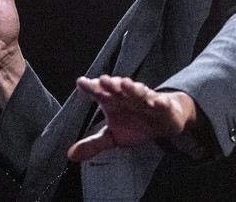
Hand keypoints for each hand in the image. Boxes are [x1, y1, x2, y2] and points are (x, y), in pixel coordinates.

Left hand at [67, 75, 196, 160]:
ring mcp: (146, 100)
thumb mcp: (113, 136)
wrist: (163, 122)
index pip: (100, 92)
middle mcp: (128, 97)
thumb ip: (93, 143)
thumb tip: (71, 155)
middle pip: (118, 88)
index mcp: (114, 102)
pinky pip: (162, 104)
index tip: (81, 82)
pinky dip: (160, 103)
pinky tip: (157, 102)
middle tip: (103, 80)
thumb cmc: (135, 125)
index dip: (91, 87)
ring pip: (138, 92)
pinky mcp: (163, 106)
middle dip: (111, 84)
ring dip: (132, 87)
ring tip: (126, 84)